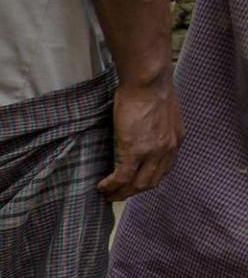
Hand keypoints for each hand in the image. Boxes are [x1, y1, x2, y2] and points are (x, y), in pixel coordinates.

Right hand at [99, 75, 182, 200]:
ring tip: (108, 194)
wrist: (148, 82)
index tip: (134, 184)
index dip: (147, 180)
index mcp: (176, 139)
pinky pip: (122, 177)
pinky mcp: (134, 151)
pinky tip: (102, 186)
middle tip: (118, 194)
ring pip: (137, 184)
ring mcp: (152, 152)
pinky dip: (111, 186)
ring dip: (121, 193)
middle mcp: (168, 149)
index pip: (164, 169)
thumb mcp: (162, 112)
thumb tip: (144, 133)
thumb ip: (158, 127)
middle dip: (133, 192)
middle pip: (151, 182)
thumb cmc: (151, 88)